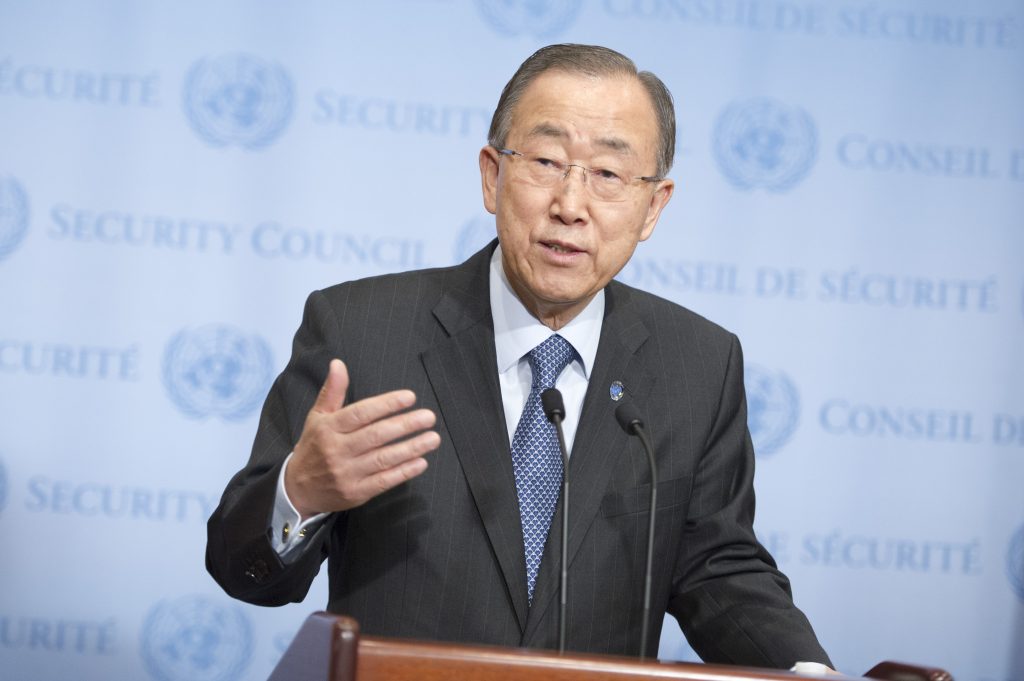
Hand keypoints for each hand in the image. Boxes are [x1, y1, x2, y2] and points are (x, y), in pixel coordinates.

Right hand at [285, 359, 439, 516]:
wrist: (298, 489)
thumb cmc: (314, 446)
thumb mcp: (317, 417)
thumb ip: (332, 391)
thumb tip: (338, 363)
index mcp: (328, 428)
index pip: (361, 413)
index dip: (386, 404)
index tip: (410, 397)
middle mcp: (337, 450)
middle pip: (376, 435)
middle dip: (405, 425)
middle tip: (429, 417)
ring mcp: (346, 473)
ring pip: (383, 458)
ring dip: (411, 448)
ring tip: (432, 438)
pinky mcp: (355, 493)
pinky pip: (383, 481)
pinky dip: (404, 472)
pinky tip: (421, 462)